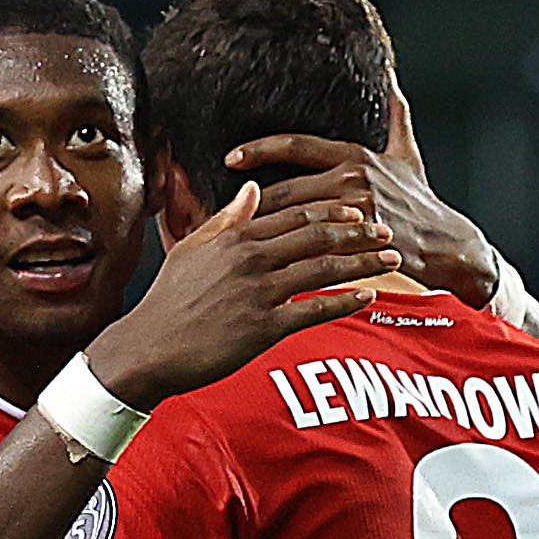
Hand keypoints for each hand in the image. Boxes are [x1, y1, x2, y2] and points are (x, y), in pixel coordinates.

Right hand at [87, 171, 391, 406]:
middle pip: (318, 236)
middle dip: (359, 231)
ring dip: (363, 262)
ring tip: (389, 260)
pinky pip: (315, 310)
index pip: (296, 213)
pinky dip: (344, 301)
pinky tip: (367, 297)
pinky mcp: (264, 328)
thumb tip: (253, 189)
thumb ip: (227, 218)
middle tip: (388, 230)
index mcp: (237, 236)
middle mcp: (252, 259)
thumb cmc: (168, 302)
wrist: (149, 349)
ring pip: (324, 268)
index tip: (359, 209)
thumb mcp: (192, 249)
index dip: (333, 209)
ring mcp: (259, 293)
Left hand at [231, 132, 496, 309]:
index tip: (230, 158)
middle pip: (284, 190)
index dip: (260, 150)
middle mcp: (352, 180)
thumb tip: (390, 79)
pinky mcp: (359, 245)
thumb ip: (395, 117)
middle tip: (216, 212)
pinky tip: (260, 267)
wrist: (446, 244)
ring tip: (228, 244)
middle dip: (249, 204)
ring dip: (259, 235)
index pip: (295, 145)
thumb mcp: (407, 153)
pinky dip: (283, 260)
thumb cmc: (419, 200)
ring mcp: (356, 213)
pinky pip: (310, 253)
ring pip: (293, 223)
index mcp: (353, 156)